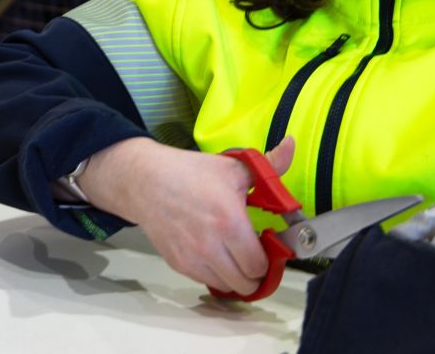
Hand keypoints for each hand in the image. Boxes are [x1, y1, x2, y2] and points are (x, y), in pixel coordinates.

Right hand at [77, 137, 295, 295]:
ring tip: (236, 256)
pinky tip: (217, 254)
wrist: (145, 181)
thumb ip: (268, 164)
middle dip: (256, 271)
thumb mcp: (232, 166)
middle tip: (254, 253)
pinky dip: (216, 274)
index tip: (268, 246)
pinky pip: (207, 281)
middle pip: (246, 283)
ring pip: (228, 287)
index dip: (269, 258)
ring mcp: (193, 258)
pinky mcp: (179, 264)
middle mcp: (211, 245)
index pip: (260, 264)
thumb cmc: (188, 173)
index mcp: (229, 221)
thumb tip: (290, 147)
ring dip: (237, 276)